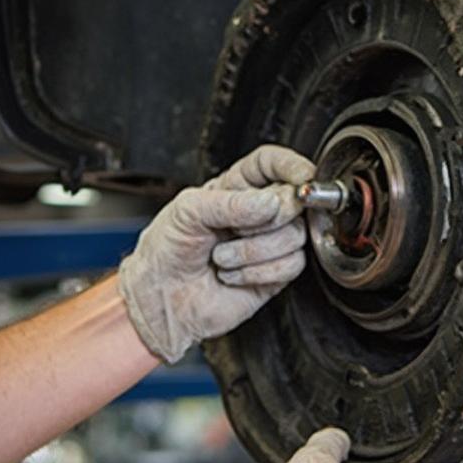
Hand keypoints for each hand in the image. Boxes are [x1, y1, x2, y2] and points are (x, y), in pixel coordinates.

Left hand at [118, 145, 315, 362]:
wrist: (160, 299)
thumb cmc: (165, 250)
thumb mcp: (187, 211)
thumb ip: (230, 202)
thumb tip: (271, 202)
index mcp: (236, 187)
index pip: (273, 164)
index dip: (291, 166)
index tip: (301, 177)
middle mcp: (257, 212)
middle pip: (293, 200)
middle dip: (267, 218)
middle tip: (237, 229)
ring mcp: (268, 243)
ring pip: (295, 235)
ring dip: (253, 250)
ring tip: (223, 256)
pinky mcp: (275, 273)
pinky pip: (292, 265)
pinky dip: (259, 272)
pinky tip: (234, 274)